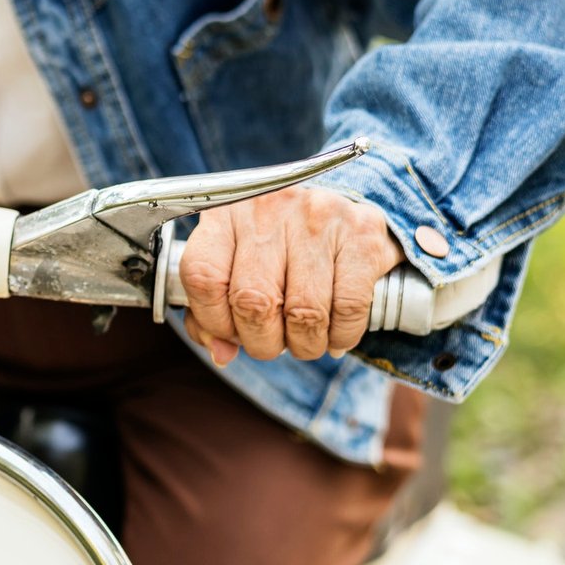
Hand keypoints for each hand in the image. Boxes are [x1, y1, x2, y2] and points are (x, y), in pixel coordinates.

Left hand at [179, 186, 403, 365]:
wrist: (345, 208)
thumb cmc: (280, 248)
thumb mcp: (236, 268)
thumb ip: (214, 315)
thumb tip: (221, 355)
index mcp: (224, 215)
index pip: (203, 277)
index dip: (214, 321)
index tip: (232, 332)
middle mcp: (267, 209)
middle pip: (253, 301)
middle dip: (263, 342)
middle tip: (274, 345)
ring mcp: (316, 216)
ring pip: (304, 311)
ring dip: (305, 344)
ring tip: (306, 341)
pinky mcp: (361, 232)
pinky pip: (348, 307)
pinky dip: (341, 335)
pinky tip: (336, 334)